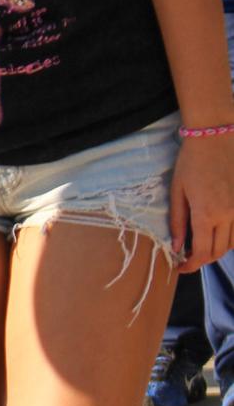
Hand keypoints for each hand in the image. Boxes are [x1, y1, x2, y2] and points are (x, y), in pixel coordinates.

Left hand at [170, 134, 233, 270]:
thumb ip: (177, 221)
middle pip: (218, 252)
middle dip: (202, 260)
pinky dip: (229, 238)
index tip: (180, 267)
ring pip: (232, 244)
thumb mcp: (177, 191)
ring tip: (200, 246)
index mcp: (207, 214)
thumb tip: (176, 247)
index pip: (202, 252)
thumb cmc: (191, 162)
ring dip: (216, 250)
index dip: (191, 265)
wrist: (215, 137)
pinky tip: (216, 233)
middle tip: (188, 258)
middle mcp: (228, 216)